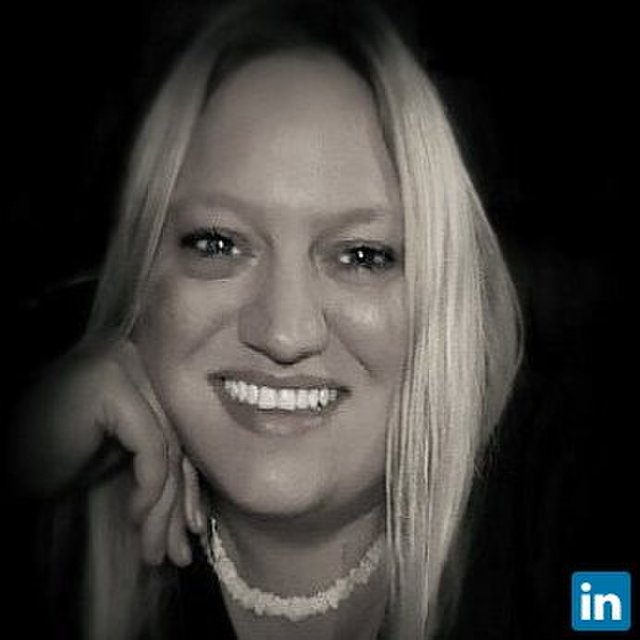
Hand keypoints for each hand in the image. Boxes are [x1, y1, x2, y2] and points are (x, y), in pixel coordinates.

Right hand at [100, 340, 206, 566]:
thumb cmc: (47, 456)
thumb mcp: (115, 458)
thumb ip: (157, 461)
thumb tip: (195, 506)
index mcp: (143, 374)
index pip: (180, 433)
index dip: (188, 486)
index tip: (192, 529)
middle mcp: (138, 361)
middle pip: (177, 439)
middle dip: (178, 503)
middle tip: (178, 552)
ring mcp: (125, 369)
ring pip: (167, 446)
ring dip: (163, 508)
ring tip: (157, 551)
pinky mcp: (111, 386)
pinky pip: (151, 446)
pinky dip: (149, 488)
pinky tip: (136, 517)